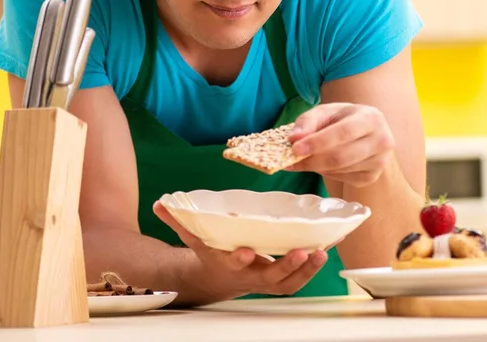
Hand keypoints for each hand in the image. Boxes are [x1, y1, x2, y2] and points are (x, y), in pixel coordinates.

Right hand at [153, 201, 327, 300]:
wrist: (218, 278)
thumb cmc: (210, 253)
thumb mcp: (194, 237)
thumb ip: (179, 220)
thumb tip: (159, 203)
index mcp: (228, 263)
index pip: (234, 263)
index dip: (240, 260)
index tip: (246, 251)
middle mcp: (250, 275)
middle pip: (270, 278)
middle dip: (287, 267)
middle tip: (302, 252)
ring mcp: (267, 279)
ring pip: (289, 283)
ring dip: (307, 271)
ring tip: (320, 252)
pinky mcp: (280, 277)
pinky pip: (299, 277)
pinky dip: (313, 266)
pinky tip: (327, 247)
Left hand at [286, 102, 395, 186]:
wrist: (365, 131)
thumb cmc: (343, 119)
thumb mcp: (326, 112)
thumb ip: (308, 121)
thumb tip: (294, 138)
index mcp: (371, 118)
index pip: (343, 133)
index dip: (318, 142)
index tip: (295, 148)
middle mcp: (381, 140)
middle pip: (341, 157)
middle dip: (312, 160)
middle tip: (291, 161)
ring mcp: (379, 161)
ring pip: (340, 170)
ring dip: (317, 167)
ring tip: (304, 159)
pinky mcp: (372, 176)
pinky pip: (343, 178)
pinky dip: (326, 173)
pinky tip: (322, 164)